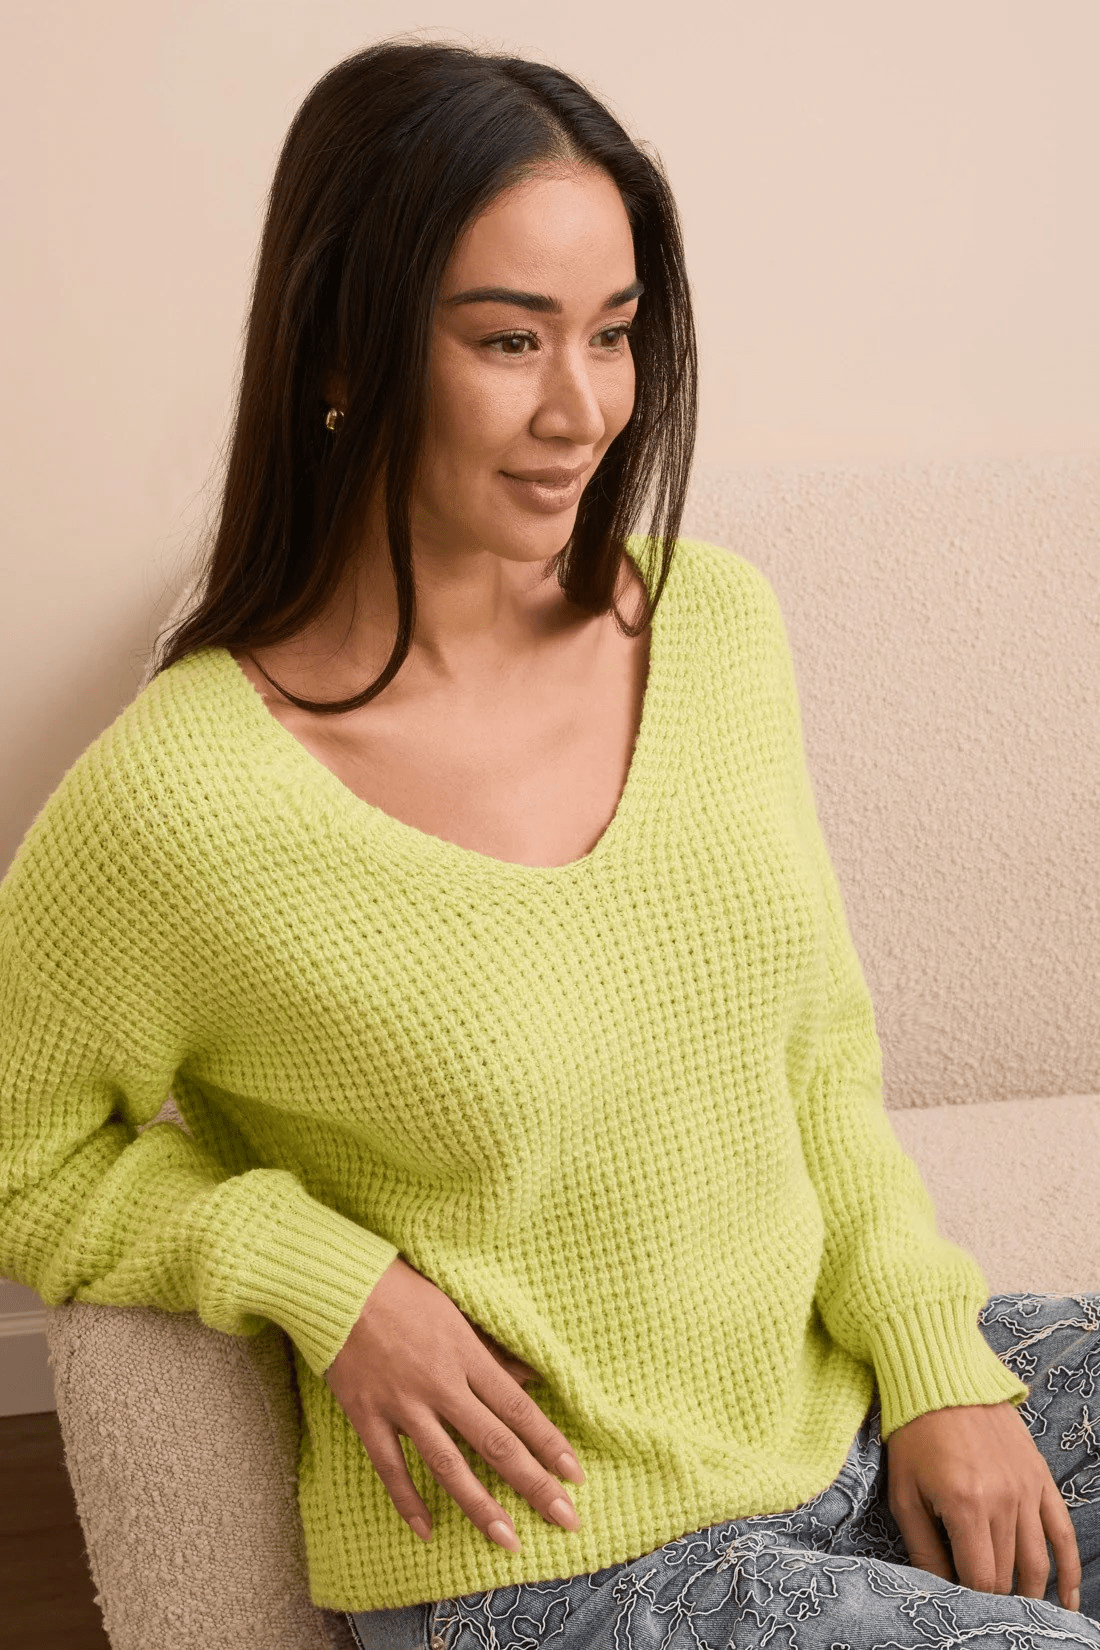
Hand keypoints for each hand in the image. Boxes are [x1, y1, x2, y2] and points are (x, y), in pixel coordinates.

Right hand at [324, 1254, 583, 1551]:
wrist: (338, 1285)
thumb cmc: (403, 1291)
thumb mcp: (457, 1312)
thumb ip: (492, 1351)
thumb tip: (535, 1377)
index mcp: (466, 1354)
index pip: (518, 1408)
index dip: (549, 1443)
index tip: (575, 1476)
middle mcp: (440, 1383)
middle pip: (495, 1442)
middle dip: (533, 1483)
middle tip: (566, 1519)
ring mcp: (402, 1403)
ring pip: (448, 1464)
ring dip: (480, 1505)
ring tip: (508, 1540)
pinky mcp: (366, 1414)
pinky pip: (390, 1466)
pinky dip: (407, 1500)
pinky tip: (426, 1530)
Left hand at [885, 1401, 1081, 1611]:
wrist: (941, 1376)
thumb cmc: (914, 1434)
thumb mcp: (904, 1492)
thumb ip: (923, 1548)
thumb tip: (938, 1590)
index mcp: (966, 1506)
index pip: (979, 1579)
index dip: (969, 1600)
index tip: (957, 1604)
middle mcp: (1003, 1500)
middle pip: (1007, 1573)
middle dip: (993, 1595)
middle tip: (978, 1604)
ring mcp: (1027, 1489)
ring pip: (1036, 1561)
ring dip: (1028, 1591)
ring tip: (1016, 1610)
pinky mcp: (1039, 1477)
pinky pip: (1062, 1532)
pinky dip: (1069, 1570)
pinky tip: (1065, 1599)